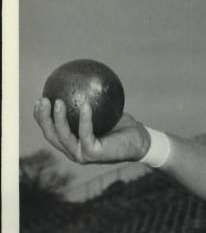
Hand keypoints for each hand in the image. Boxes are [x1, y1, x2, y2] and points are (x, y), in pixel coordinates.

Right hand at [34, 97, 150, 164]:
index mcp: (72, 142)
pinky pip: (85, 133)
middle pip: (51, 135)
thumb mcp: (99, 109)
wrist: (139, 140)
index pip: (50, 130)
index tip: (40, 99)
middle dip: (43, 118)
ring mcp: (83, 155)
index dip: (40, 116)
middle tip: (44, 100)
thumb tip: (71, 77)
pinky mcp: (94, 154)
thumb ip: (84, 100)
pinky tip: (84, 105)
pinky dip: (84, 119)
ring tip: (58, 102)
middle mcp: (74, 151)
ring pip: (63, 136)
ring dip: (58, 119)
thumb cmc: (119, 125)